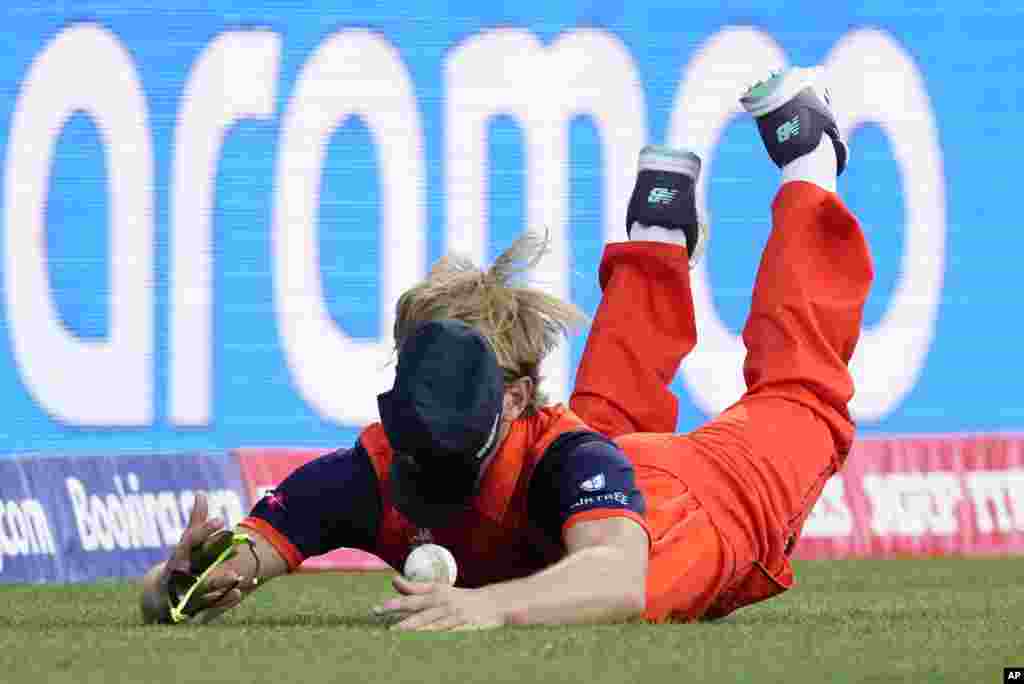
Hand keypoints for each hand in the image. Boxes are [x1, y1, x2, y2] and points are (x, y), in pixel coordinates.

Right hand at [159, 493, 244, 619]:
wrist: (158, 600)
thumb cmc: (179, 565)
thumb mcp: (186, 544)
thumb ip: (196, 522)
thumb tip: (201, 493)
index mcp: (178, 556)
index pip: (189, 541)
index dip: (204, 530)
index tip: (221, 519)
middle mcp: (177, 575)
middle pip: (194, 564)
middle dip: (211, 552)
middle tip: (233, 547)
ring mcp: (181, 594)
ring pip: (200, 588)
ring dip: (218, 582)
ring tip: (237, 575)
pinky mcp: (188, 612)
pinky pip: (206, 607)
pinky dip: (222, 601)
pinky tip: (238, 594)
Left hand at [372, 575, 506, 630]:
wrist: (493, 603)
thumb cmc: (461, 598)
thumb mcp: (440, 590)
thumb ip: (416, 588)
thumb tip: (394, 581)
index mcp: (436, 592)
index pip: (411, 596)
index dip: (393, 602)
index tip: (375, 609)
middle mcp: (442, 601)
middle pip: (416, 607)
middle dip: (397, 611)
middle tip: (380, 613)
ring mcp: (452, 613)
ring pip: (429, 620)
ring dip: (411, 626)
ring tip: (396, 631)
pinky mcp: (462, 623)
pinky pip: (444, 630)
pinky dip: (432, 634)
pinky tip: (422, 638)